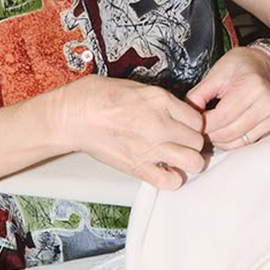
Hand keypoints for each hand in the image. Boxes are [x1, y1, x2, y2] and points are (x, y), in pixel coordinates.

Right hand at [59, 76, 208, 189]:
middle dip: (193, 144)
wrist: (72, 117)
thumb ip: (159, 101)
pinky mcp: (137, 167)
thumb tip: (174, 111)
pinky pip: (169, 181)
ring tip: (179, 159)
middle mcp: (160, 124)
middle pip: (198, 141)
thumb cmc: (95, 98)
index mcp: (160, 100)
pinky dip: (171, 179)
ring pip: (193, 162)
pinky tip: (164, 172)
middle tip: (183, 144)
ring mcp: (150, 147)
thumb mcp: (135, 87)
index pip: (197, 119)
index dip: (194, 126)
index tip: (187, 128)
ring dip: (189, 162)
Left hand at [186, 46, 269, 149]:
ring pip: (237, 141)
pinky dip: (231, 141)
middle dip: (210, 134)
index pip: (222, 117)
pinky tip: (222, 132)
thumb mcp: (215, 74)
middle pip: (230, 132)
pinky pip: (246, 142)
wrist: (263, 65)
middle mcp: (266, 104)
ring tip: (209, 130)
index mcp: (252, 87)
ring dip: (219, 140)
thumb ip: (198, 96)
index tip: (193, 123)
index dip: (204, 124)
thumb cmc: (239, 66)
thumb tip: (187, 117)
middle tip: (198, 129)